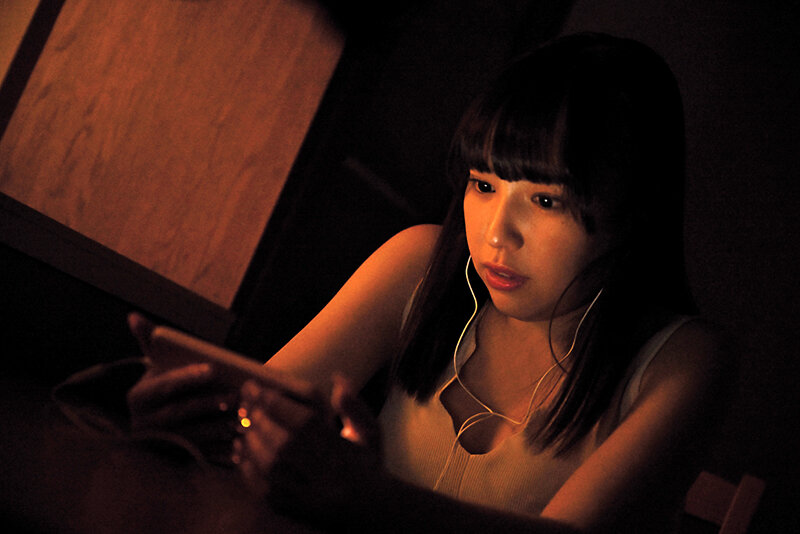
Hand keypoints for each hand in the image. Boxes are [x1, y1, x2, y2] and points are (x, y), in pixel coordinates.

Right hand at [126, 315, 238, 463]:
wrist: (154, 423)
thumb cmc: (162, 388)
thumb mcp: (155, 365)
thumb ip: (148, 341)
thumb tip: (134, 316)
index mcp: (139, 397)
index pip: (165, 385)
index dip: (188, 377)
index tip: (212, 369)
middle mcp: (144, 423)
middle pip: (180, 413)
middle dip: (210, 404)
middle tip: (237, 396)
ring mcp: (160, 444)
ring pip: (193, 437)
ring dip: (220, 428)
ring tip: (245, 417)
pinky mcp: (177, 461)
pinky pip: (202, 457)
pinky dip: (223, 452)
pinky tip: (244, 443)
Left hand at [233, 375, 384, 524]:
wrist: (374, 512)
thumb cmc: (369, 466)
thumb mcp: (370, 433)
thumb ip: (353, 405)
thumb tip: (337, 376)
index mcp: (343, 450)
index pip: (304, 422)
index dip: (275, 403)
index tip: (255, 387)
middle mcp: (327, 474)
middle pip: (284, 444)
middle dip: (260, 421)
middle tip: (246, 406)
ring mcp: (310, 496)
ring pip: (273, 468)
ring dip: (252, 443)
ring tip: (244, 427)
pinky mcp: (296, 512)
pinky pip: (265, 491)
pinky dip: (249, 471)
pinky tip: (242, 454)